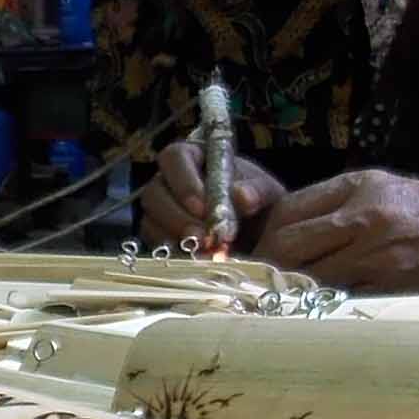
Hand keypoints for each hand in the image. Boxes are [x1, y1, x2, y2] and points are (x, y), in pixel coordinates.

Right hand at [144, 140, 282, 251]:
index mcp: (194, 158)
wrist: (264, 239)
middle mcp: (170, 182)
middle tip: (203, 237)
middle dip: (177, 217)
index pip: (174, 157)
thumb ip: (257, 190)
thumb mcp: (268, 192)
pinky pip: (156, 246)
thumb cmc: (260, 206)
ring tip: (205, 253)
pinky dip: (176, 255)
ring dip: (176, 239)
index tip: (202, 208)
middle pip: (154, 193)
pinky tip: (198, 261)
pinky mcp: (161, 239)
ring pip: (151, 222)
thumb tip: (241, 196)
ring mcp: (162, 212)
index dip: (184, 182)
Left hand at [259, 168, 418, 292]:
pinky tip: (321, 305)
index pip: (288, 212)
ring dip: (293, 289)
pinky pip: (340, 298)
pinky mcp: (392, 285)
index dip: (267, 235)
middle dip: (271, 264)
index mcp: (359, 187)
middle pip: (289, 245)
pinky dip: (324, 303)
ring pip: (309, 277)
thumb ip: (336, 203)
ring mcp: (378, 254)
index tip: (261, 249)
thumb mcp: (383, 187)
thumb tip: (285, 228)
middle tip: (265, 278)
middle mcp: (366, 217)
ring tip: (288, 294)